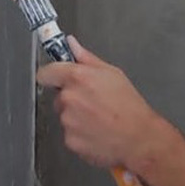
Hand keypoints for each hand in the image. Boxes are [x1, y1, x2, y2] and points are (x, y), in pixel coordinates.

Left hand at [37, 37, 166, 169]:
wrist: (138, 137)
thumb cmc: (129, 106)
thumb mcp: (113, 73)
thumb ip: (87, 58)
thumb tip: (72, 45)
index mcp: (78, 77)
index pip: (46, 73)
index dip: (51, 75)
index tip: (55, 77)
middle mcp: (69, 98)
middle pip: (58, 96)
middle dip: (71, 97)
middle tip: (92, 100)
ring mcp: (68, 121)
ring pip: (65, 115)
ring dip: (76, 116)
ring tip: (98, 117)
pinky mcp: (69, 140)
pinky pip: (69, 133)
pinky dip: (80, 133)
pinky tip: (96, 130)